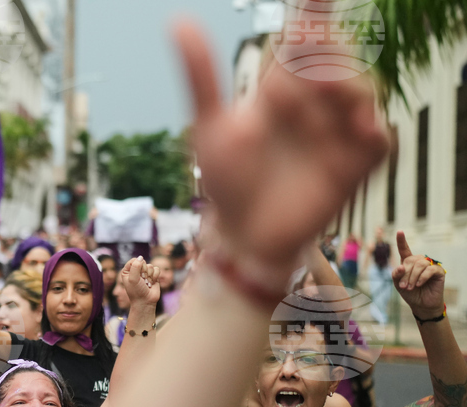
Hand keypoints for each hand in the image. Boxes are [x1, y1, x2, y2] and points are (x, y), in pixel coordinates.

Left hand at [119, 257, 160, 310]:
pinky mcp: (153, 276)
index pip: (134, 260)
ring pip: (150, 266)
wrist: (145, 302)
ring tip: (147, 283)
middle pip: (143, 262)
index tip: (137, 276)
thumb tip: (141, 257)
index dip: (137, 266)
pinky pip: (157, 269)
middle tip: (142, 281)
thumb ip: (135, 266)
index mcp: (127, 271)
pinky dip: (155, 276)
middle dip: (144, 272)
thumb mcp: (132, 279)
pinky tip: (152, 283)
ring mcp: (145, 273)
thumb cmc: (136, 291)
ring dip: (149, 276)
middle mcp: (136, 271)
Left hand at [175, 21, 387, 275]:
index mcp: (281, 88)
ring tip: (319, 91)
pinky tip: (356, 128)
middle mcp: (315, 104)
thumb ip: (201, 75)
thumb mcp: (210, 126)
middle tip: (302, 63)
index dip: (314, 11)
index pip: (304, 39)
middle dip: (326, 56)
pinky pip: (379, 140)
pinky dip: (372, 130)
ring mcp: (338, 132)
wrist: (243, 235)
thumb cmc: (227, 180)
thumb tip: (178, 20)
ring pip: (362, 92)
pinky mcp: (354, 164)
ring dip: (345, 87)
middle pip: (337, 60)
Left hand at [392, 231, 444, 318]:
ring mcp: (430, 265)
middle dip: (405, 274)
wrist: (421, 305)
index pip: (404, 250)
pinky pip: (429, 270)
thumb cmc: (410, 293)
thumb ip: (396, 274)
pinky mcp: (438, 271)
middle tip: (403, 286)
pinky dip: (422, 277)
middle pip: (411, 260)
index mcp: (409, 263)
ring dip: (413, 277)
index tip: (399, 231)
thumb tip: (401, 266)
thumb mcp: (398, 284)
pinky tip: (419, 284)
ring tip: (410, 287)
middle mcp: (420, 262)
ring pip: (419, 264)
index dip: (401, 241)